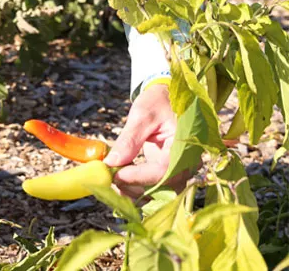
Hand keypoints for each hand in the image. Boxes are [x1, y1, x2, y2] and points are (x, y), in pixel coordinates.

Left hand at [104, 84, 189, 198]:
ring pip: (158, 194)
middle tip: (109, 176)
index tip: (115, 174)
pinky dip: (137, 189)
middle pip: (162, 188)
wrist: (167, 100)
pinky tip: (120, 180)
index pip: (163, 171)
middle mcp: (185, 163)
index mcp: (183, 145)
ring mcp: (178, 171)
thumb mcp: (142, 115)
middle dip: (133, 186)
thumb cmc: (158, 102)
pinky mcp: (168, 174)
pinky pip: (155, 189)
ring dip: (134, 191)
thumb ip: (129, 140)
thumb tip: (112, 162)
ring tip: (112, 178)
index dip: (138, 177)